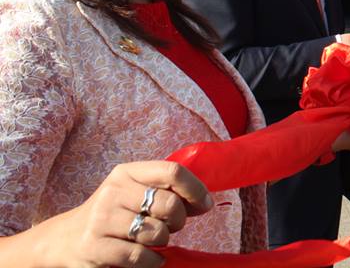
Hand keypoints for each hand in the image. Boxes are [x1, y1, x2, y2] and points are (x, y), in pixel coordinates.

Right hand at [14, 161, 211, 267]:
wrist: (64, 240)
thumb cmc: (113, 215)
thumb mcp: (134, 194)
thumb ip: (167, 193)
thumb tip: (205, 203)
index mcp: (126, 173)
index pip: (172, 171)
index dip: (196, 189)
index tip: (205, 205)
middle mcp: (113, 191)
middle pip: (169, 204)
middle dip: (179, 221)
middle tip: (171, 228)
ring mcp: (101, 219)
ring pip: (157, 232)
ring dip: (163, 242)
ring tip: (152, 241)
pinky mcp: (95, 247)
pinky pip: (141, 256)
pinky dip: (153, 261)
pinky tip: (149, 259)